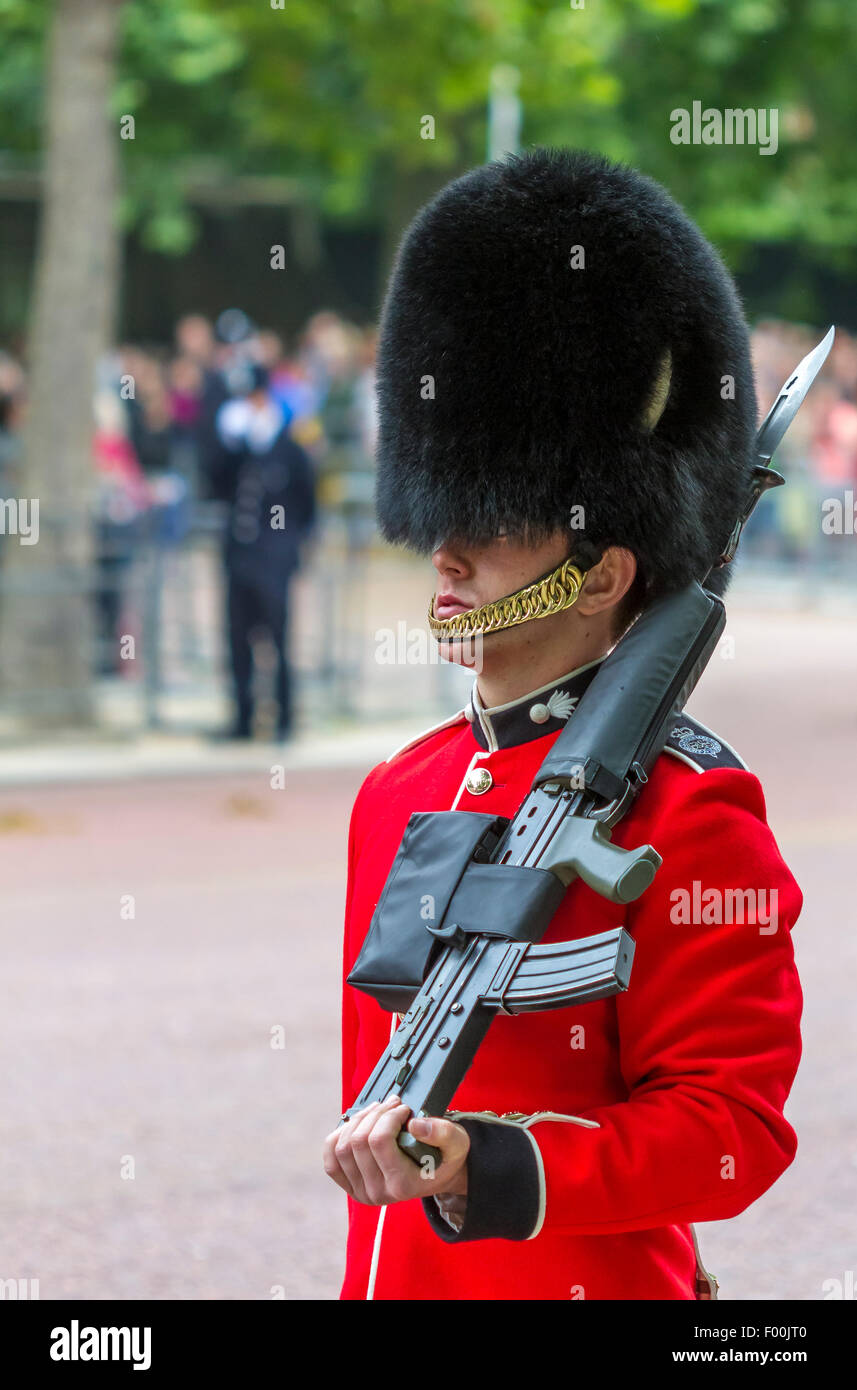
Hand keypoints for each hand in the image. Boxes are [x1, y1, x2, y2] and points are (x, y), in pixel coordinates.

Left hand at [323, 1097, 469, 1205]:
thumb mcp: (456, 1142)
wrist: (438, 1175)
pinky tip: (355, 1126)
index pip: (379, 1141)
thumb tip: (414, 1124)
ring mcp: (361, 1192)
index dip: (389, 1115)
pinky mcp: (351, 1186)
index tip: (403, 1107)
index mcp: (402, 1185)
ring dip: (357, 1121)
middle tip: (391, 1104)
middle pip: (358, 1142)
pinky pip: (331, 1161)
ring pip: (342, 1148)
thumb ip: (441, 1132)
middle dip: (374, 1114)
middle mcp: (378, 1193)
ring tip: (376, 1111)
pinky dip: (337, 1138)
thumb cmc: (446, 1156)